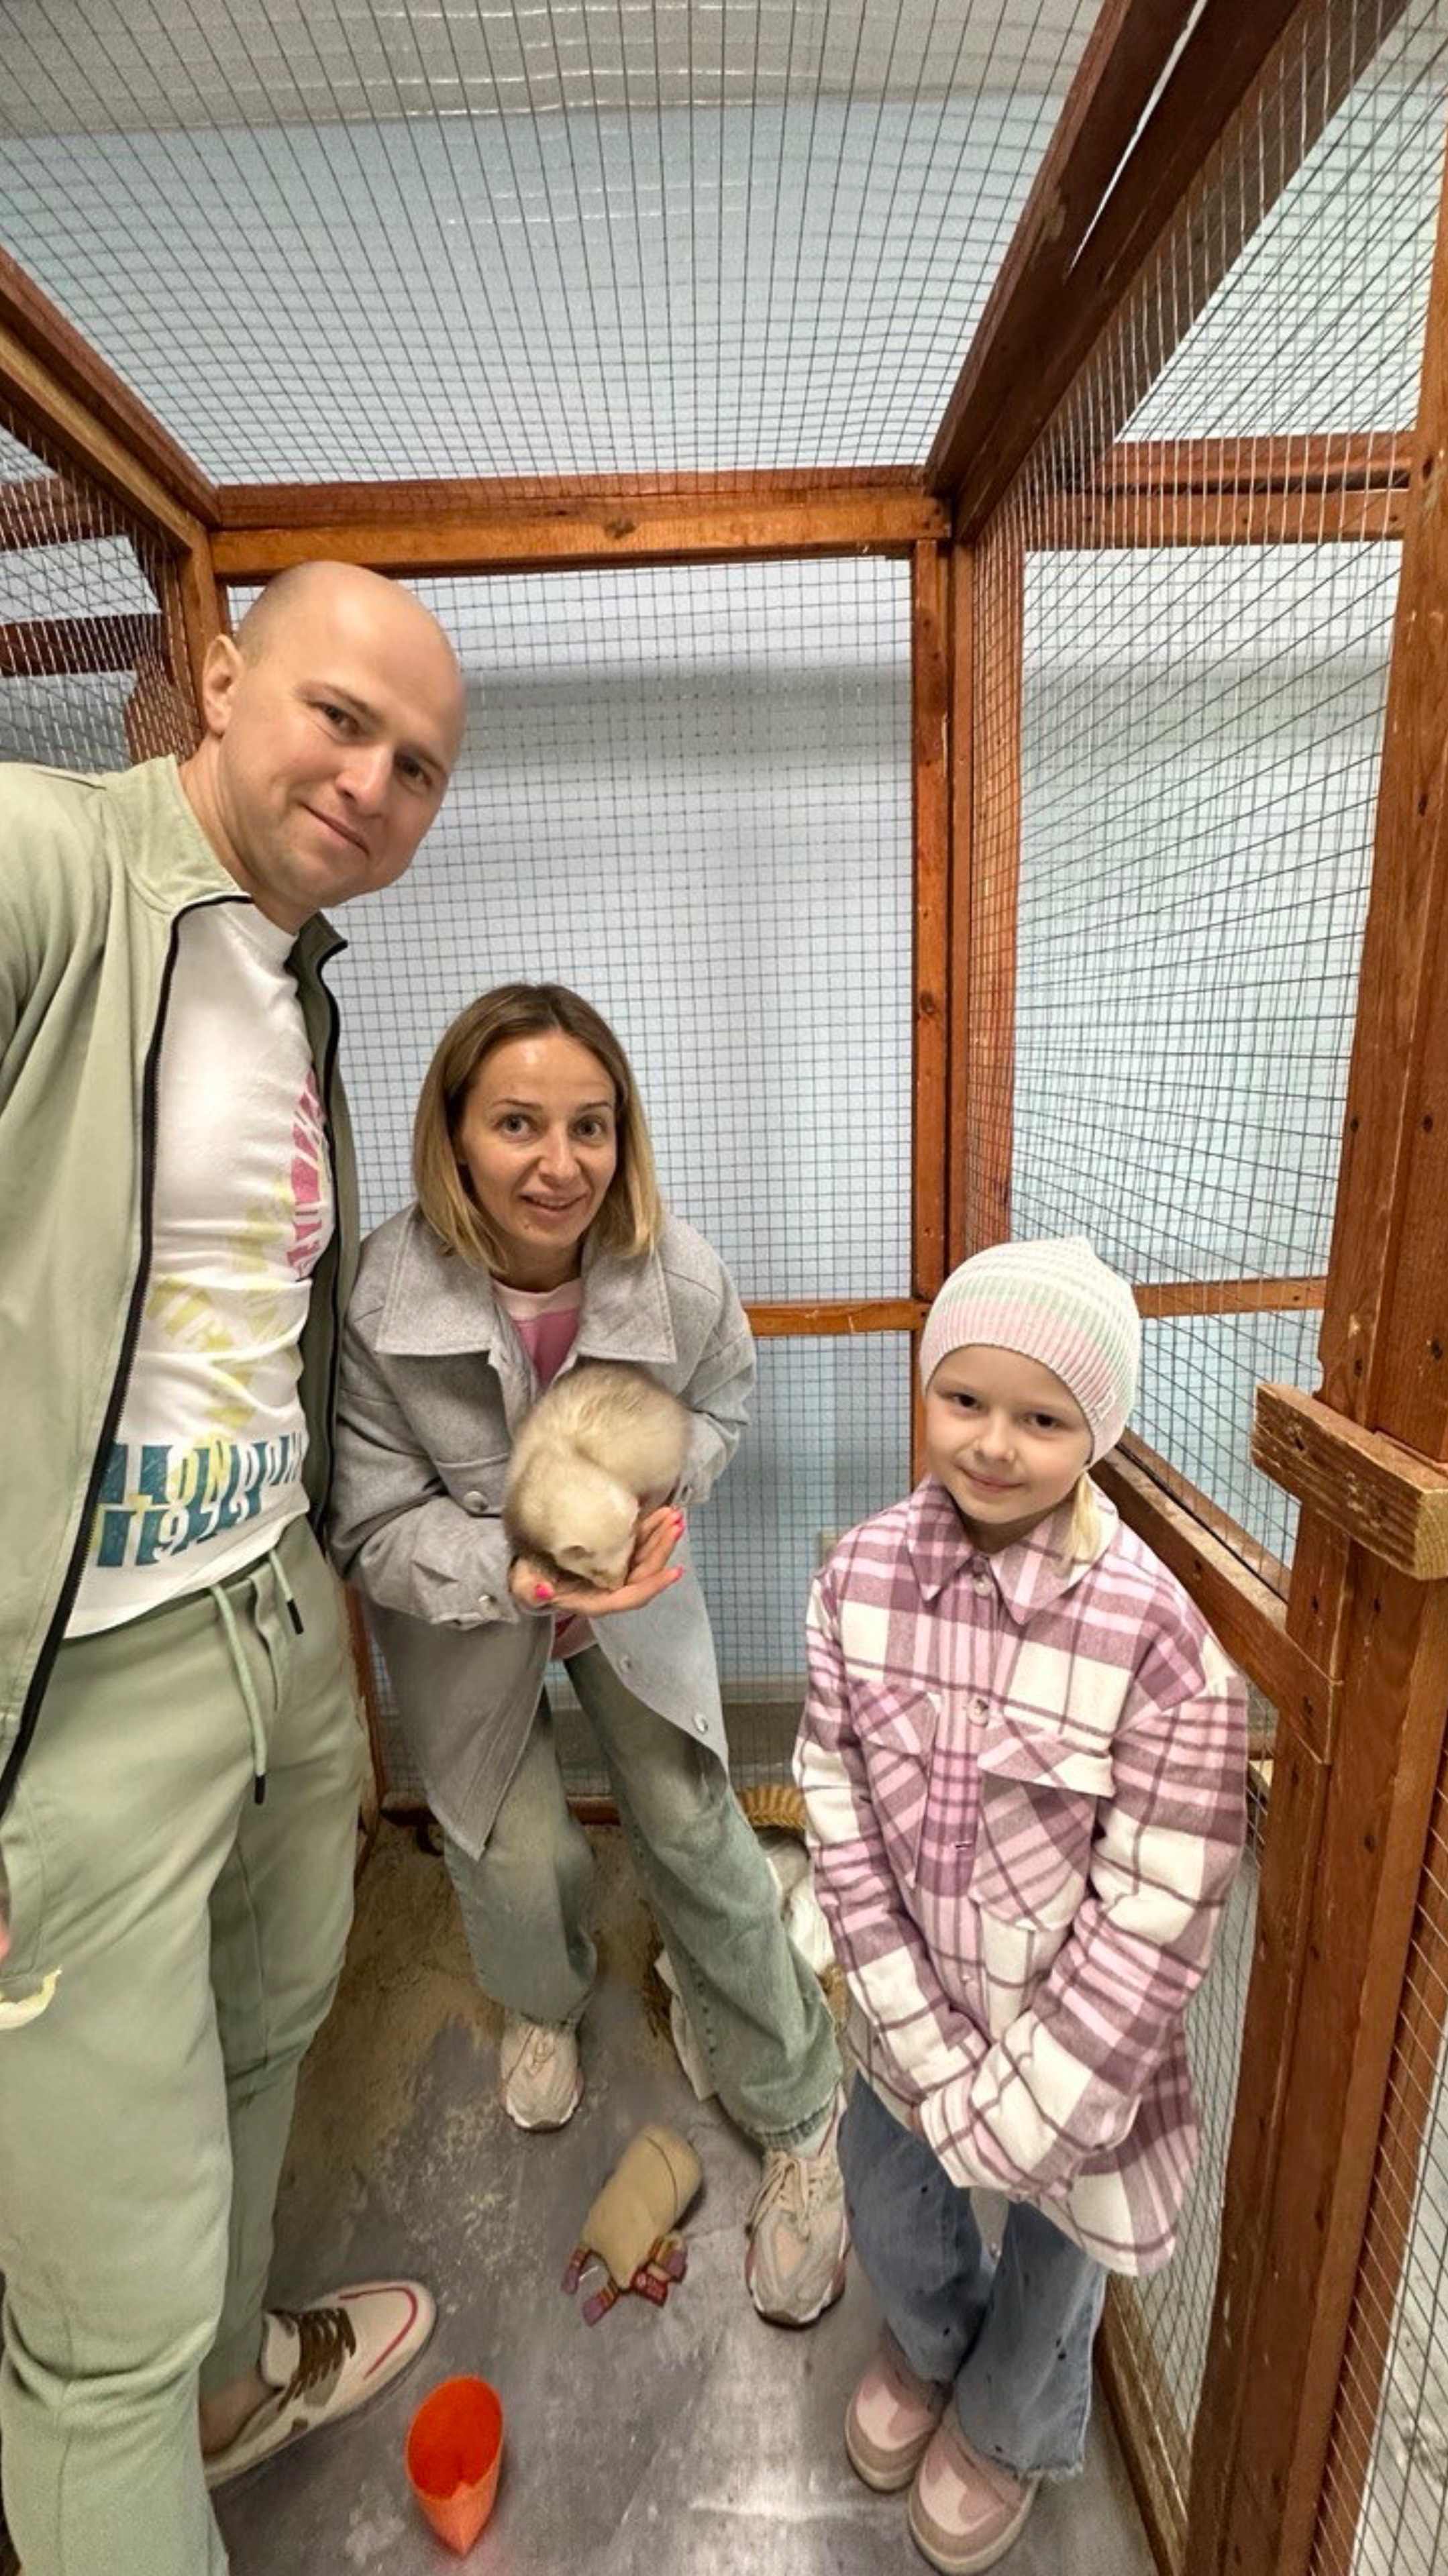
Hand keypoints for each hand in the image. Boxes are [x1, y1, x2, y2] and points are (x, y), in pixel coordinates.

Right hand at [508, 1506, 686, 1619]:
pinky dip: (651, 1528)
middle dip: (662, 1548)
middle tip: (675, 1524)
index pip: (630, 1596)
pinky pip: (638, 1544)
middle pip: (645, 1572)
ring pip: (646, 1556)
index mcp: (596, 1600)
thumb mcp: (524, 1588)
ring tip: (674, 1515)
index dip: (652, 1585)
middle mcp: (611, 1587)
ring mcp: (615, 1569)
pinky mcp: (615, 1554)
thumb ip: (531, 1593)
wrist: (530, 1573)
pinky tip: (661, 1513)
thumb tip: (544, 1593)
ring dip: (661, 1536)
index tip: (674, 1571)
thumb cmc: (529, 1583)